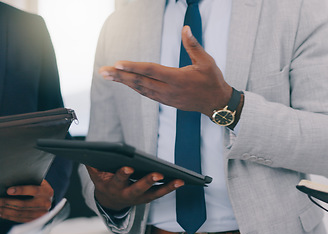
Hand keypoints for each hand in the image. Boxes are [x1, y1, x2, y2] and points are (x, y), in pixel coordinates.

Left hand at [0, 180, 53, 222]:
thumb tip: (12, 184)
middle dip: (8, 202)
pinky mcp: (36, 220)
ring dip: (6, 211)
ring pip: (20, 213)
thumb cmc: (39, 188)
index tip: (8, 190)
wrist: (48, 200)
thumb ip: (30, 182)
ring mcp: (42, 213)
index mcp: (47, 191)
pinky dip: (9, 216)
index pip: (34, 190)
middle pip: (24, 204)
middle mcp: (46, 203)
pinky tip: (2, 213)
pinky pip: (20, 219)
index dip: (21, 190)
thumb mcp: (39, 183)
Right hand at [86, 166, 183, 210]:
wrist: (109, 200)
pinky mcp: (148, 198)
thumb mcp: (95, 173)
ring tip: (180, 180)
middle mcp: (126, 194)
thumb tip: (91, 150)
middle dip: (148, 181)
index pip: (118, 179)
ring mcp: (138, 198)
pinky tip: (181, 180)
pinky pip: (160, 193)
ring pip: (154, 193)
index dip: (123, 174)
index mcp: (112, 186)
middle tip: (158, 173)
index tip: (128, 167)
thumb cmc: (104, 180)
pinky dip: (171, 187)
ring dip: (167, 187)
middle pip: (138, 189)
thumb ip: (92, 163)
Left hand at [99, 26, 232, 116]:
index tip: (118, 64)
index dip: (134, 67)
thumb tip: (185, 29)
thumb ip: (193, 45)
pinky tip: (126, 82)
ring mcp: (167, 98)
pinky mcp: (167, 101)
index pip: (152, 71)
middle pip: (141, 82)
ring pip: (141, 89)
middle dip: (120, 76)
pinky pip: (147, 94)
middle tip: (103, 71)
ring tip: (108, 76)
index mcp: (178, 79)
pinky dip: (135, 87)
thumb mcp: (207, 61)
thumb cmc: (212, 81)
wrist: (217, 103)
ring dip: (124, 82)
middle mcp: (169, 90)